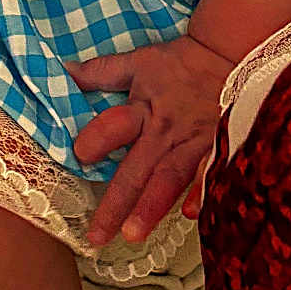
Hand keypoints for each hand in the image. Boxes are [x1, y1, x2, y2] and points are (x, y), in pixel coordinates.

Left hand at [64, 33, 234, 247]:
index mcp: (142, 111)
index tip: (81, 155)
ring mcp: (193, 143)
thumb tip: (62, 72)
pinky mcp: (218, 149)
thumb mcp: (137, 63)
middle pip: (137, 170)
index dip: (99, 138)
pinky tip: (191, 214)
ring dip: (151, 207)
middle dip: (116, 203)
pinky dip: (202, 193)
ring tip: (133, 234)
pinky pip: (211, 174)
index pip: (116, 126)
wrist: (228, 54)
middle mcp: (164, 132)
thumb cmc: (179, 63)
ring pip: (169, 179)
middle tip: (97, 235)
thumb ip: (100, 74)